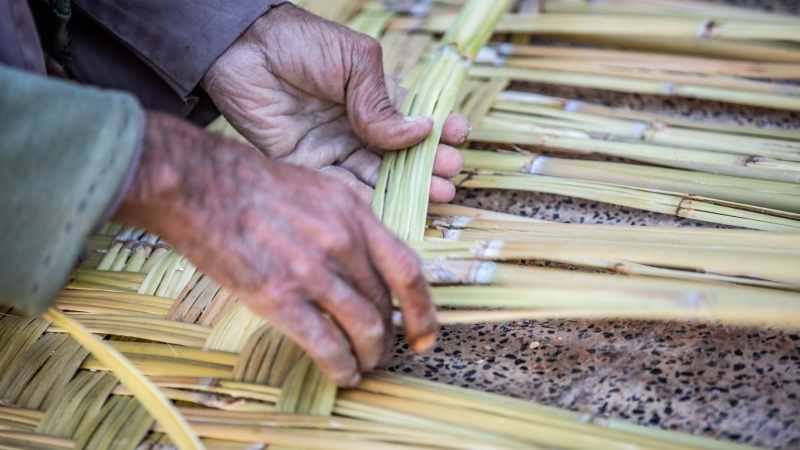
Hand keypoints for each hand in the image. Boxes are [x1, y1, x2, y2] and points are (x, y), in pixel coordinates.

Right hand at [115, 111, 437, 386]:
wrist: (200, 184)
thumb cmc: (253, 184)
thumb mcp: (318, 189)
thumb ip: (349, 224)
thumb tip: (366, 262)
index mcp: (355, 213)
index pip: (408, 270)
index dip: (424, 309)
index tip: (426, 333)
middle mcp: (343, 242)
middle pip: (384, 304)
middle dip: (388, 335)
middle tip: (381, 349)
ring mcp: (313, 270)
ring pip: (364, 328)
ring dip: (369, 355)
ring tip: (363, 364)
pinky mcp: (280, 297)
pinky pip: (327, 344)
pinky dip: (341, 367)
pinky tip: (342, 374)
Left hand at [200, 3, 467, 202]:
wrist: (239, 49)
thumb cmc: (300, 43)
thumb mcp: (353, 61)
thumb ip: (381, 102)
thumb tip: (417, 133)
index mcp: (373, 97)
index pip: (414, 119)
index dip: (439, 130)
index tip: (458, 136)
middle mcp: (356, 127)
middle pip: (399, 155)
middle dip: (428, 165)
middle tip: (449, 175)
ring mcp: (332, 147)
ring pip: (375, 176)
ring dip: (405, 187)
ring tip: (435, 195)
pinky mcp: (304, 165)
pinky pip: (339, 187)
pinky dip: (365, 198)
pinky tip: (390, 202)